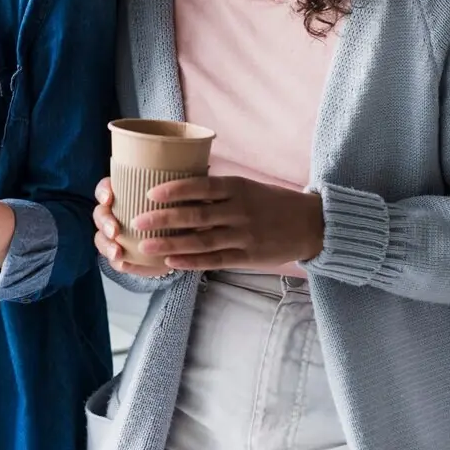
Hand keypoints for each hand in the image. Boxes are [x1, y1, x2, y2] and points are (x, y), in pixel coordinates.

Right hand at [93, 178, 172, 277]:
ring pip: (101, 238)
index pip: (105, 189)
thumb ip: (170, 195)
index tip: (109, 198)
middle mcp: (115, 215)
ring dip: (106, 245)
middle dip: (104, 222)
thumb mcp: (173, 200)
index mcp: (123, 197)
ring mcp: (116, 238)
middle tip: (113, 230)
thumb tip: (178, 189)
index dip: (103, 192)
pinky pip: (114, 261)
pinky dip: (118, 262)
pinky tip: (124, 263)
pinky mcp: (123, 258)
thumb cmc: (173, 215)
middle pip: (100, 214)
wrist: (179, 245)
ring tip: (117, 252)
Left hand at [129, 175, 325, 270]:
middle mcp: (240, 211)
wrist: (311, 225)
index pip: (202, 186)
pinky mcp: (248, 257)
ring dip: (171, 244)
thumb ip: (219, 190)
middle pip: (197, 215)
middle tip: (138, 221)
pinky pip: (215, 261)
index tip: (150, 193)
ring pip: (202, 241)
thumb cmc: (273, 202)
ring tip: (146, 246)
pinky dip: (192, 262)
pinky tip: (172, 263)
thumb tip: (181, 188)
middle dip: (164, 219)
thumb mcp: (249, 187)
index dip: (176, 190)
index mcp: (239, 188)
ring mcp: (244, 236)